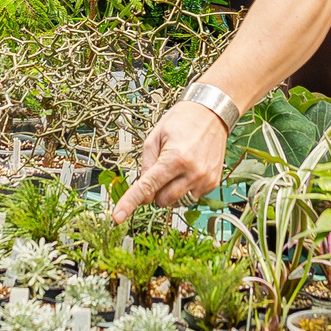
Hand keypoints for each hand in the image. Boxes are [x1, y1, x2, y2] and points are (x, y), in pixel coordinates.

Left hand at [112, 99, 226, 222]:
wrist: (211, 113)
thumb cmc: (182, 120)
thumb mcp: (155, 137)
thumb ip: (146, 165)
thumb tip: (143, 193)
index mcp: (175, 158)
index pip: (147, 187)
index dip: (130, 203)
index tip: (118, 217)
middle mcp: (192, 172)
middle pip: (161, 200)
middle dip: (155, 190)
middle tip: (160, 170)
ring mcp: (205, 180)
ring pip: (176, 202)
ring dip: (170, 191)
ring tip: (176, 168)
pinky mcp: (213, 183)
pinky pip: (191, 198)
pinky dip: (184, 189)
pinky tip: (188, 170)